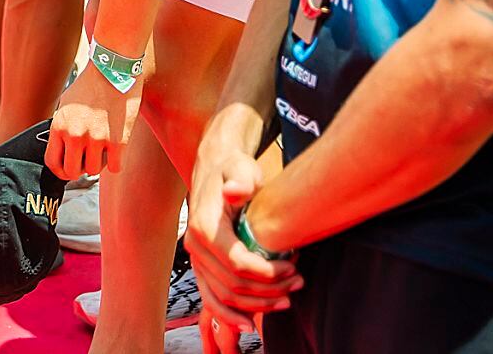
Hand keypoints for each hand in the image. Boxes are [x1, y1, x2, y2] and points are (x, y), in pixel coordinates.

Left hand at [47, 65, 141, 178]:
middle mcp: (75, 135)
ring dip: (98, 164)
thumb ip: (62, 128)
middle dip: (79, 170)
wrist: (113, 69)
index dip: (60, 171)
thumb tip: (61, 149)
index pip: (53, 163)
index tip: (67, 170)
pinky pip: (114, 167)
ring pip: (93, 171)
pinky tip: (115, 151)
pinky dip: (115, 162)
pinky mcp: (118, 141)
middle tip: (86, 161)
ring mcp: (97, 139)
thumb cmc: (89, 86)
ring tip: (101, 150)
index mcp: (59, 126)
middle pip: (72, 172)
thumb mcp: (65, 105)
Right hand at [186, 144, 299, 340]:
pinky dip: (228, 316)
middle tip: (297, 282)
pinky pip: (211, 299)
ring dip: (257, 304)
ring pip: (224, 296)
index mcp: (204, 226)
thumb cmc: (233, 169)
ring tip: (286, 298)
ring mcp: (196, 259)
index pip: (237, 264)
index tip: (292, 268)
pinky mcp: (201, 267)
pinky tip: (250, 324)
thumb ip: (241, 179)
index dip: (267, 273)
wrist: (215, 169)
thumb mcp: (240, 167)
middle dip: (269, 290)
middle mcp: (195, 246)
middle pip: (233, 285)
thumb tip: (235, 191)